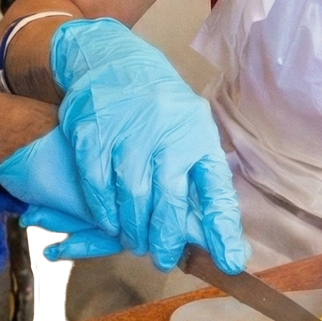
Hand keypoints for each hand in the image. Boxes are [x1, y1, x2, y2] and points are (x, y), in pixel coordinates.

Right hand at [0, 18, 247, 272]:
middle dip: (166, 239)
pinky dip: (103, 211)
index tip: (229, 262)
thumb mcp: (189, 129)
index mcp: (197, 133)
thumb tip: (217, 230)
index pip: (215, 187)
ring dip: (133, 229)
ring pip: (131, 196)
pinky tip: (109, 224)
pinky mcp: (92, 131)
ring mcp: (126, 131)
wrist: (109, 59)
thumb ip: (199, 175)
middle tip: (163, 261)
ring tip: (136, 244)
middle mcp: (165, 131)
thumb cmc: (158, 106)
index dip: (222, 228)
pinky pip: (97, 184)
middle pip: (168, 199)